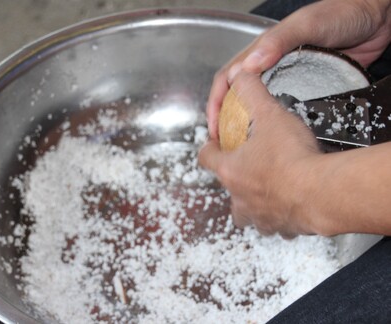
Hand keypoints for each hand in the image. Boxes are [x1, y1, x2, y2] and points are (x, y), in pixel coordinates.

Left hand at [199, 71, 322, 236]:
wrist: (322, 193)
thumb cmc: (292, 158)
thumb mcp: (270, 115)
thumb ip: (252, 93)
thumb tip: (240, 75)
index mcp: (230, 170)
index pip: (206, 158)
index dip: (209, 148)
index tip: (215, 144)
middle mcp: (240, 198)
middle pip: (226, 191)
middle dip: (234, 180)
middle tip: (249, 167)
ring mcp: (260, 217)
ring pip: (249, 214)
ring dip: (255, 203)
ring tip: (269, 190)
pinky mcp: (282, 228)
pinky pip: (277, 226)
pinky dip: (282, 216)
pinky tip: (294, 204)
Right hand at [207, 0, 390, 139]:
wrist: (376, 19)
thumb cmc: (340, 14)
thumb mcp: (306, 25)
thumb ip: (276, 42)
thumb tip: (247, 68)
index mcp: (261, 51)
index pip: (228, 78)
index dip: (216, 102)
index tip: (214, 126)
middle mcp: (269, 66)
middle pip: (238, 95)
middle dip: (226, 119)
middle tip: (226, 144)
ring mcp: (286, 78)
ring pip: (258, 105)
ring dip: (247, 124)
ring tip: (245, 148)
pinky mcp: (305, 88)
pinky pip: (282, 108)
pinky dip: (273, 123)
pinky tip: (274, 138)